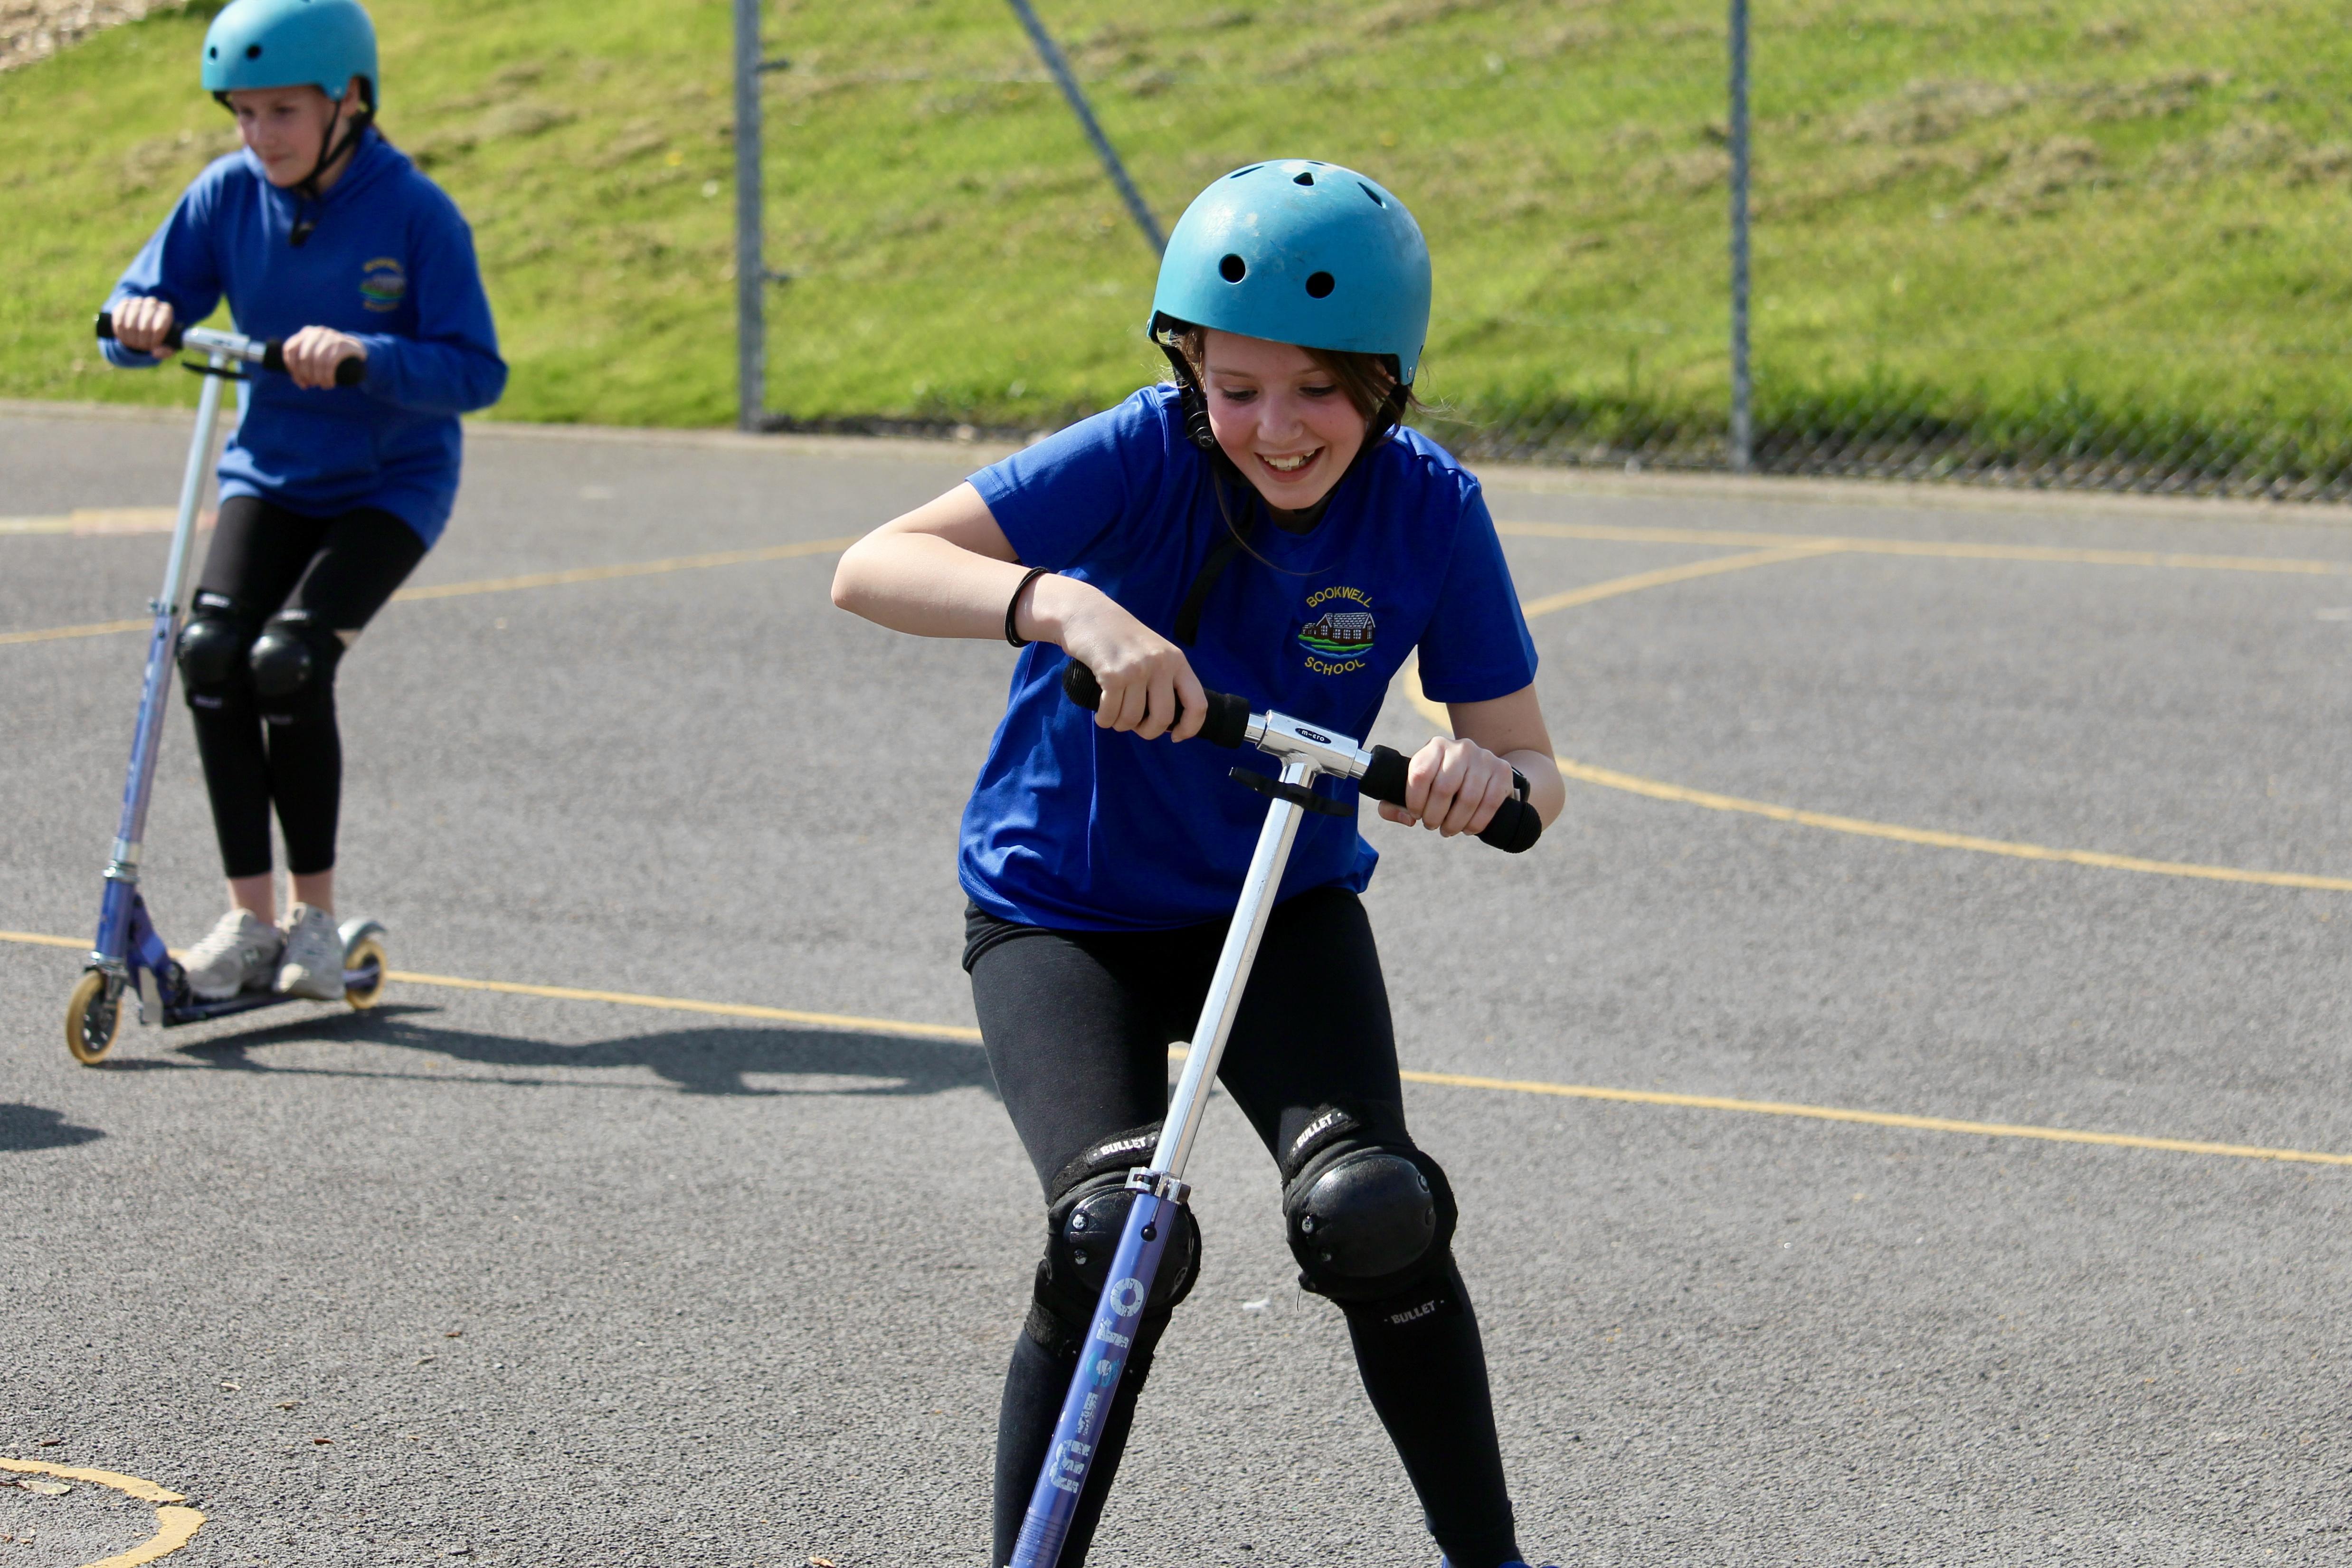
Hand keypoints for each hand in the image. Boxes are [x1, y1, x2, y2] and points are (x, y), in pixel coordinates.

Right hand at [112, 297, 175, 356]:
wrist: (145, 327)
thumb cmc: (159, 336)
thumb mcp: (167, 346)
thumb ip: (166, 351)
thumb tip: (155, 352)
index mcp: (166, 310)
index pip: (159, 328)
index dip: (154, 341)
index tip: (152, 346)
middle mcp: (152, 303)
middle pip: (144, 327)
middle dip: (142, 341)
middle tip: (142, 347)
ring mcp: (137, 301)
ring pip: (130, 323)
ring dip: (130, 338)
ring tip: (133, 344)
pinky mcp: (124, 303)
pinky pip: (118, 318)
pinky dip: (119, 331)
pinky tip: (122, 338)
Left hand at [281, 326, 364, 389]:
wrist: (355, 351)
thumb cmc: (331, 356)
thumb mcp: (315, 355)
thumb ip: (304, 364)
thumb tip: (300, 382)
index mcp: (306, 333)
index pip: (289, 349)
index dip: (291, 367)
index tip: (299, 380)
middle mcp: (317, 332)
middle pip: (303, 357)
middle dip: (305, 375)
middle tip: (311, 385)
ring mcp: (330, 337)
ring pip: (317, 361)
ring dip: (318, 377)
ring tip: (322, 385)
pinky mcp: (342, 344)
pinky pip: (330, 363)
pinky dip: (328, 377)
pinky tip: (329, 383)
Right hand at [1032, 575, 1205, 741]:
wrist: (1086, 613)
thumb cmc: (1119, 638)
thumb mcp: (1153, 651)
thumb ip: (1164, 678)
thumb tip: (1168, 722)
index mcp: (1176, 661)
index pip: (1198, 704)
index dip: (1190, 728)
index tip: (1175, 736)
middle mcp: (1161, 664)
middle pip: (1163, 718)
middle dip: (1147, 732)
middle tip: (1134, 726)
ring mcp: (1137, 668)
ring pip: (1133, 718)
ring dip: (1120, 724)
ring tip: (1113, 715)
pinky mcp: (1112, 674)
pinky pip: (1111, 713)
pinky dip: (1105, 720)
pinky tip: (1101, 715)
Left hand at [1378, 734, 1517, 836]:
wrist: (1480, 769)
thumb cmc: (1440, 782)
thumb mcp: (1415, 787)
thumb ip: (1394, 803)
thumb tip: (1406, 818)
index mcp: (1435, 747)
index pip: (1420, 773)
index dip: (1414, 801)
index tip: (1415, 814)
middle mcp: (1460, 748)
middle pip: (1444, 789)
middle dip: (1434, 816)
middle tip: (1432, 826)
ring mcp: (1484, 758)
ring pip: (1468, 799)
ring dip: (1455, 823)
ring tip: (1449, 829)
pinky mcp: (1502, 771)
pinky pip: (1490, 803)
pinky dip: (1477, 823)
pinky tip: (1469, 828)